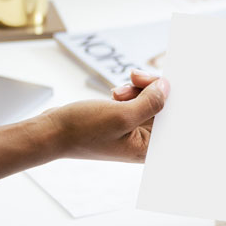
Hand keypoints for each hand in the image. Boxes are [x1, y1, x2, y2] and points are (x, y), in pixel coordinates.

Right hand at [45, 70, 168, 161]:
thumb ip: (150, 103)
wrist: (51, 131)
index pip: (174, 121)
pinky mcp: (123, 120)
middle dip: (151, 89)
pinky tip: (114, 94)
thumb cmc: (82, 131)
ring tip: (116, 92)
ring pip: (150, 100)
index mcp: (149, 148)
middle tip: (135, 78)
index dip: (175, 100)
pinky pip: (137, 100)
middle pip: (164, 107)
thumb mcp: (122, 115)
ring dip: (137, 89)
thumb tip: (166, 88)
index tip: (173, 82)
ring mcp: (133, 130)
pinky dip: (129, 92)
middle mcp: (144, 141)